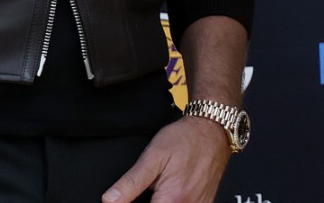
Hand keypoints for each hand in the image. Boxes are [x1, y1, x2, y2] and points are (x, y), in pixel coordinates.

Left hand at [102, 115, 231, 202]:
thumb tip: (110, 200)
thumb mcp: (153, 156)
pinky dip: (175, 200)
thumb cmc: (186, 138)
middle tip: (150, 187)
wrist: (213, 128)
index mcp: (172, 199)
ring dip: (162, 201)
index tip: (130, 198)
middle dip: (148, 201)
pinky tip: (171, 189)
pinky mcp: (205, 202)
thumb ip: (130, 182)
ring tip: (160, 187)